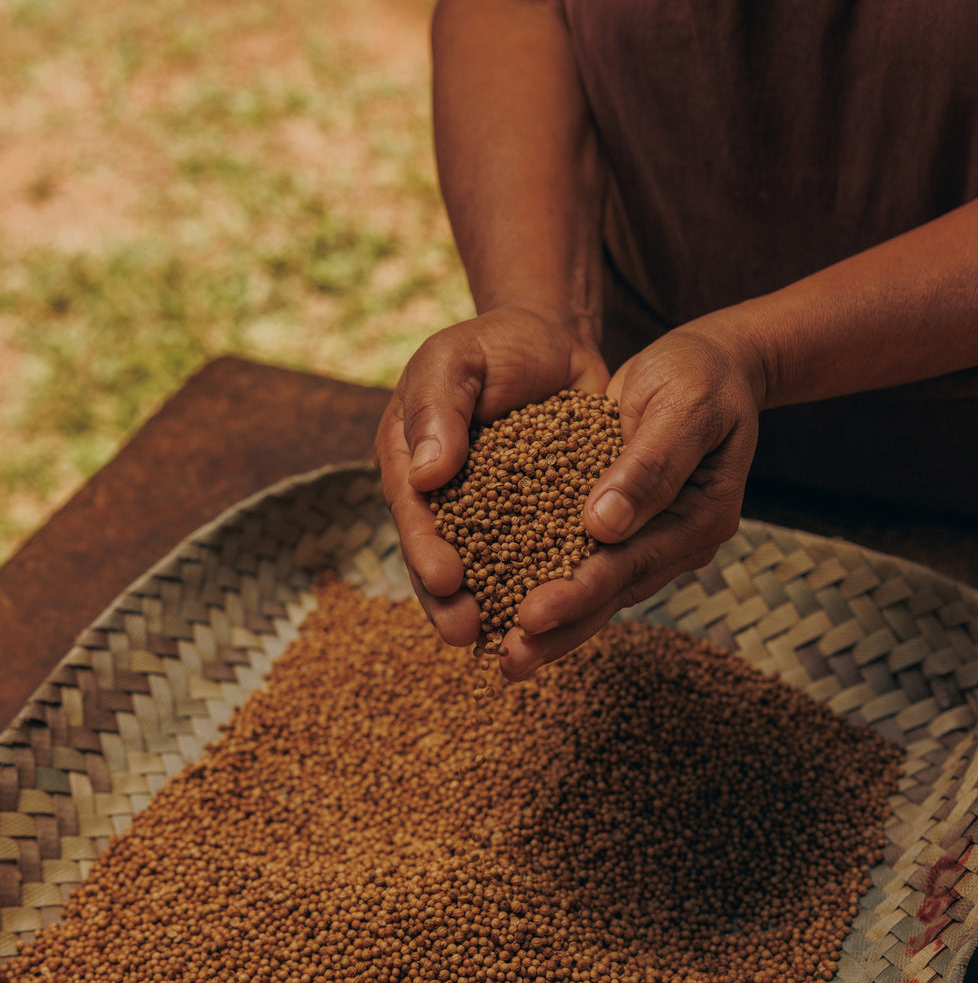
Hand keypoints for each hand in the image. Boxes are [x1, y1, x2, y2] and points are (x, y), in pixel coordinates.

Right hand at [374, 304, 608, 645]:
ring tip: (508, 643)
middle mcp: (444, 499)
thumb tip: (424, 475)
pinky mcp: (537, 520)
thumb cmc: (494, 344)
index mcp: (411, 463)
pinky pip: (538, 559)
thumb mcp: (456, 362)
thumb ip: (436, 411)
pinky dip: (544, 588)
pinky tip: (561, 617)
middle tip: (467, 633)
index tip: (445, 580)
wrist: (556, 339)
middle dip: (450, 601)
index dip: (425, 550)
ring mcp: (489, 515)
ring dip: (494, 608)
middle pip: (440, 557)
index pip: (412, 513)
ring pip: (487, 570)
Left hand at [500, 323, 767, 677]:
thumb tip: (603, 525)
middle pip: (612, 594)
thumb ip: (649, 464)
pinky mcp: (628, 529)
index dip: (579, 592)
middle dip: (560, 630)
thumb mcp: (682, 406)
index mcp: (700, 517)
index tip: (530, 615)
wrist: (714, 365)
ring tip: (507, 661)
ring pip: (599, 592)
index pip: (630, 564)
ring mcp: (655, 540)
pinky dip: (552, 588)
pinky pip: (588, 566)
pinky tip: (511, 611)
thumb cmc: (700, 375)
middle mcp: (679, 542)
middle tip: (510, 662)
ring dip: (554, 628)